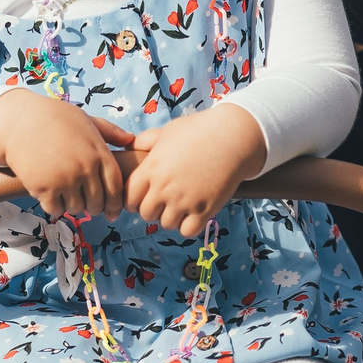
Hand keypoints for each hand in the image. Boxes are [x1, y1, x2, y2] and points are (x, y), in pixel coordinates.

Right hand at [0, 91, 134, 216]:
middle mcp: (84, 168)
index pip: (115, 188)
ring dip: (73, 206)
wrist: (19, 120)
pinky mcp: (43, 188)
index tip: (113, 213)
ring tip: (67, 196)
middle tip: (87, 205)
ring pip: (77, 208)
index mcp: (99, 153)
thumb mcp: (86, 120)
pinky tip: (51, 197)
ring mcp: (64, 179)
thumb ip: (110, 132)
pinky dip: (54, 206)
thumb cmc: (55, 118)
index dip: (115, 204)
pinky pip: (56, 209)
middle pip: (97, 202)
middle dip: (94, 207)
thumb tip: (131, 140)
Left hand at [124, 104, 266, 237]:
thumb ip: (146, 140)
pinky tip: (193, 213)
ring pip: (166, 224)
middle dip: (153, 209)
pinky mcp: (204, 210)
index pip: (129, 197)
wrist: (233, 137)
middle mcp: (165, 187)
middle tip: (163, 201)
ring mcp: (185, 200)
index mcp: (152, 168)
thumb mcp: (168, 131)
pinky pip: (187, 231)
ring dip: (171, 217)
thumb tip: (130, 146)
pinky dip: (189, 225)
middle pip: (146, 214)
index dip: (134, 199)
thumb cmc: (199, 130)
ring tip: (180, 206)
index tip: (144, 196)